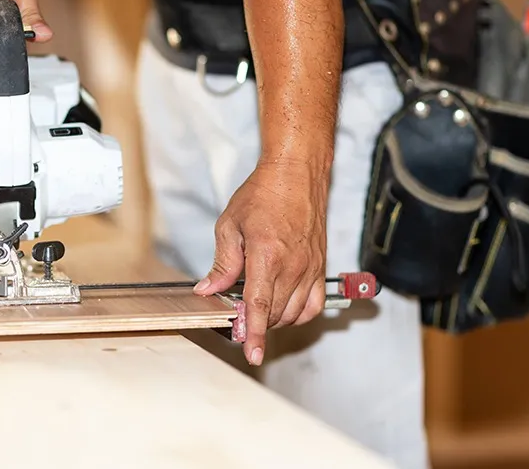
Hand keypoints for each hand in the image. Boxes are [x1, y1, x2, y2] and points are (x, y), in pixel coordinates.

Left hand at [193, 158, 329, 365]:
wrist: (296, 174)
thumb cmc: (263, 194)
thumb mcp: (229, 225)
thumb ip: (222, 263)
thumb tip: (208, 290)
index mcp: (268, 255)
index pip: (259, 306)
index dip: (254, 334)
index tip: (252, 355)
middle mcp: (293, 266)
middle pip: (273, 314)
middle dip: (254, 324)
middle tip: (236, 319)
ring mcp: (311, 268)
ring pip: (293, 314)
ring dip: (273, 319)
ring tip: (256, 308)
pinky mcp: (321, 267)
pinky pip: (314, 305)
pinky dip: (298, 314)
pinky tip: (283, 308)